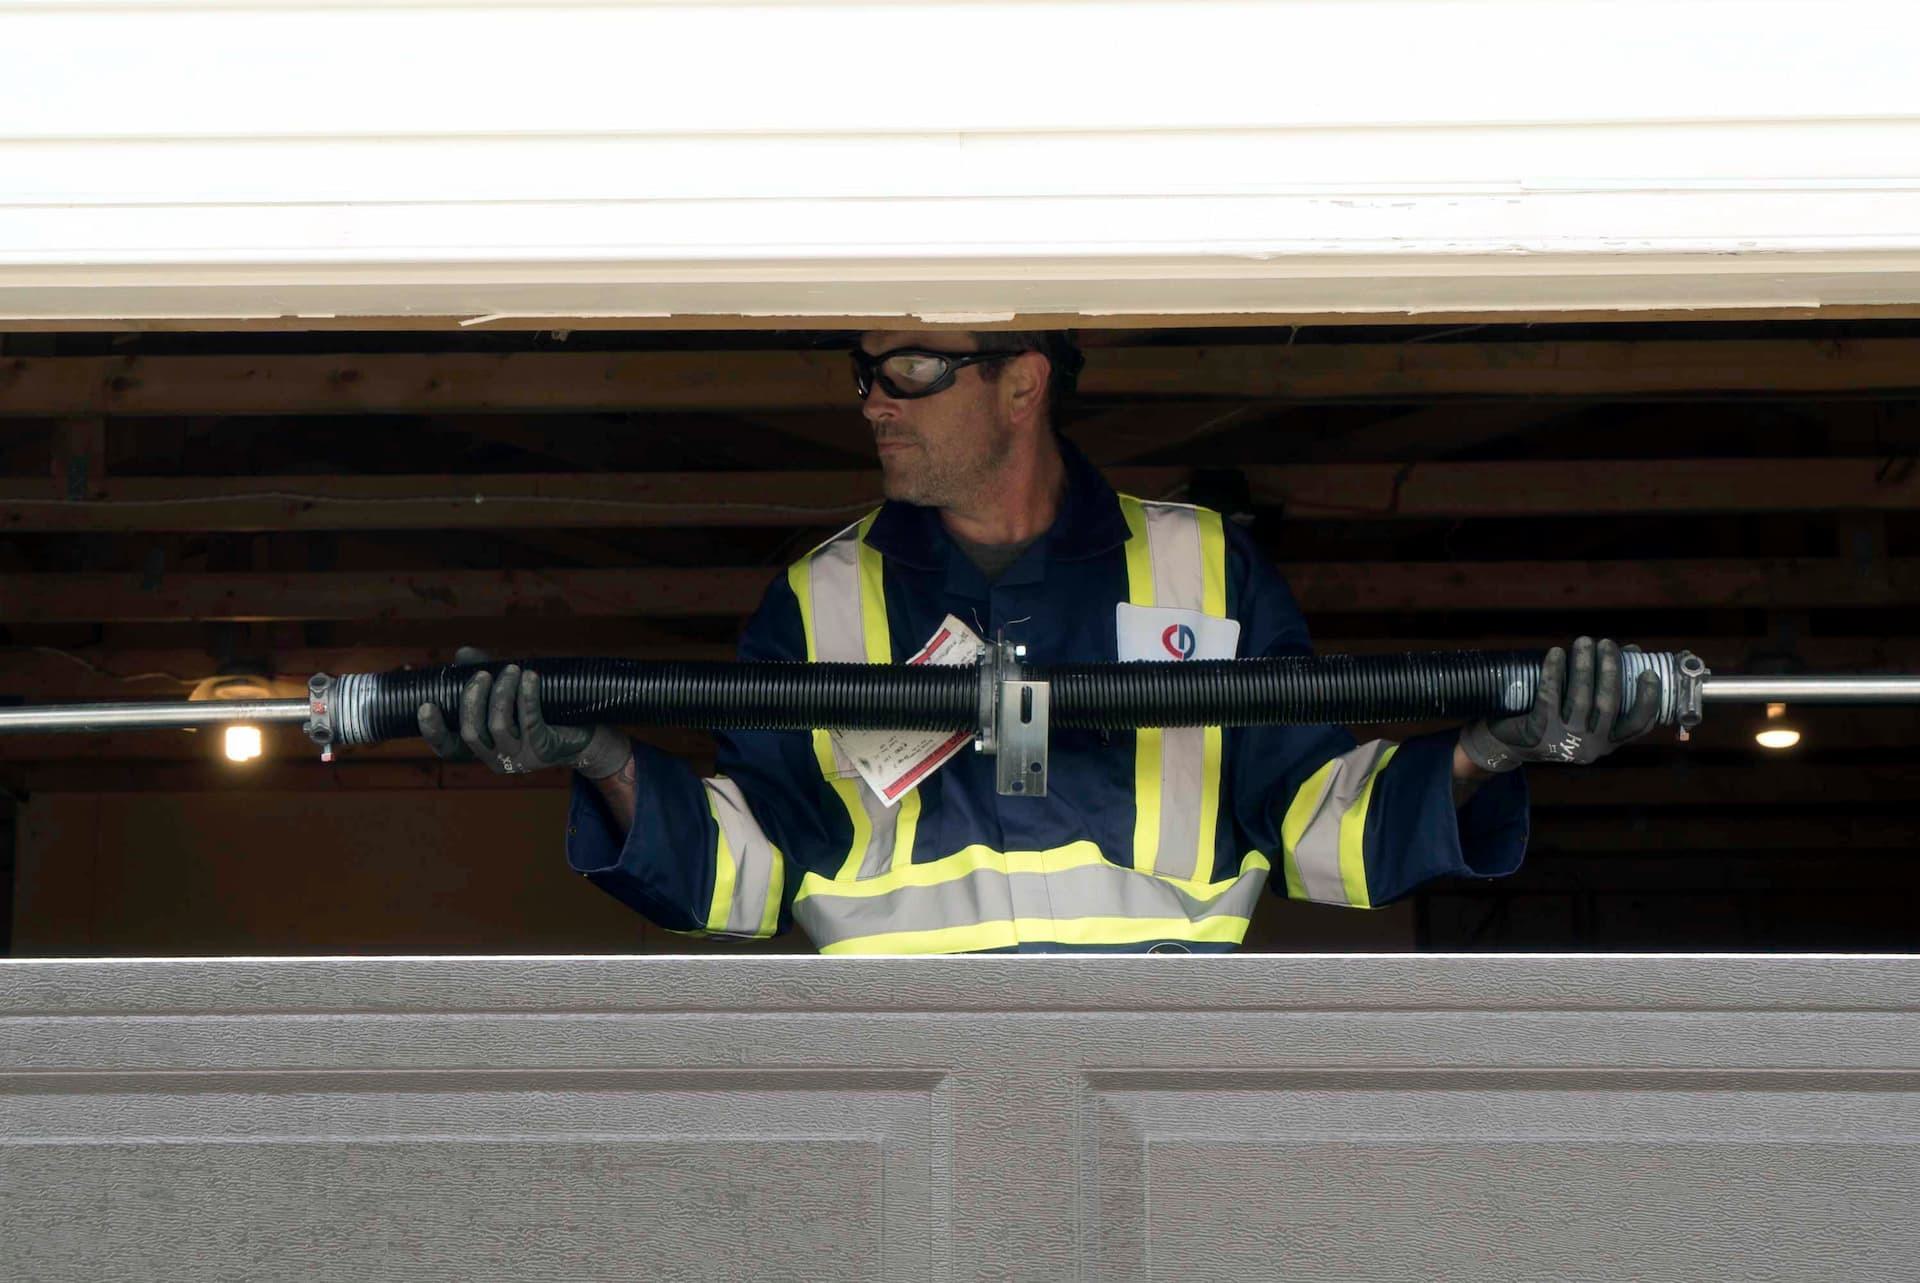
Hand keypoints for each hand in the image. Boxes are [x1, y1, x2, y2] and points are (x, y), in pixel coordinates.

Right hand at [416, 659, 629, 779]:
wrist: (584, 734)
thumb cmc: (540, 713)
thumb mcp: (509, 696)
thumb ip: (484, 676)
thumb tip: (462, 653)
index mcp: (483, 749)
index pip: (448, 748)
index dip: (433, 730)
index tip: (425, 705)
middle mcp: (497, 758)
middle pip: (470, 733)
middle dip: (472, 699)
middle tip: (482, 674)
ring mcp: (520, 757)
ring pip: (498, 726)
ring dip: (502, 692)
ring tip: (512, 669)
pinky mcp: (544, 748)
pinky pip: (530, 721)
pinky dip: (527, 696)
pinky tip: (529, 677)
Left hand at [1458, 636, 1659, 772]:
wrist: (1508, 744)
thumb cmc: (1552, 721)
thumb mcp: (1583, 712)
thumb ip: (1607, 688)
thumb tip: (1633, 651)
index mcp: (1607, 742)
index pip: (1638, 725)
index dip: (1647, 699)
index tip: (1648, 672)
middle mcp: (1590, 746)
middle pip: (1608, 704)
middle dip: (1610, 669)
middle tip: (1607, 643)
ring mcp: (1565, 740)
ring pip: (1581, 698)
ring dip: (1584, 665)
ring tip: (1584, 642)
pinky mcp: (1539, 731)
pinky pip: (1550, 695)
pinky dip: (1555, 671)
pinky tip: (1557, 652)